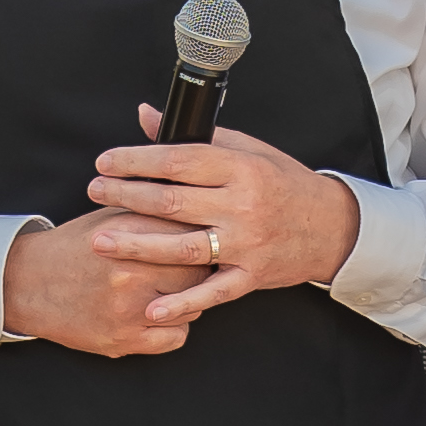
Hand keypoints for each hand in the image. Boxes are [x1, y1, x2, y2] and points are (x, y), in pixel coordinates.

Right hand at [1, 210, 206, 358]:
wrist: (30, 283)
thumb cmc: (77, 248)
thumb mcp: (111, 218)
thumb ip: (153, 215)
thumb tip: (199, 213)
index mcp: (129, 235)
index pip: (191, 235)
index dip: (200, 238)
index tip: (201, 241)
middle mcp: (130, 272)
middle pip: (197, 272)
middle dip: (198, 269)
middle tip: (190, 268)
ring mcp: (128, 310)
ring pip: (192, 307)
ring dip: (186, 301)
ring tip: (168, 291)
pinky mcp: (125, 340)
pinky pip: (177, 337)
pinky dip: (173, 328)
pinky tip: (159, 315)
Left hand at [81, 109, 360, 316]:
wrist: (332, 226)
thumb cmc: (284, 183)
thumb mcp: (247, 150)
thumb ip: (197, 137)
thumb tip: (147, 117)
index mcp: (240, 167)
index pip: (178, 159)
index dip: (137, 160)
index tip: (106, 161)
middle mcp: (241, 204)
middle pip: (172, 201)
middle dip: (126, 196)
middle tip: (93, 192)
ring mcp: (246, 243)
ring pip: (183, 247)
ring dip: (138, 245)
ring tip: (101, 241)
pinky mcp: (252, 276)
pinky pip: (212, 292)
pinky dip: (183, 302)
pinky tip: (152, 307)